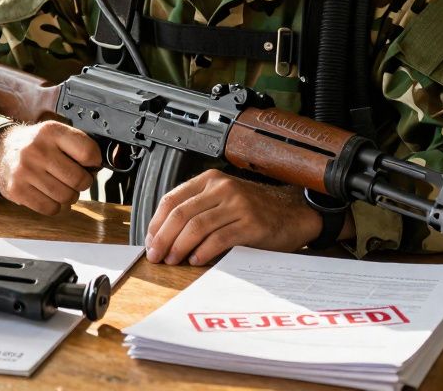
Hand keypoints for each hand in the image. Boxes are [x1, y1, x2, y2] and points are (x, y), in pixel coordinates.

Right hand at [0, 121, 101, 215]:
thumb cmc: (34, 144)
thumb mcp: (54, 133)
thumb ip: (77, 145)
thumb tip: (99, 166)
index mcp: (51, 131)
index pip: (88, 153)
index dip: (94, 162)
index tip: (90, 164)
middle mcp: (37, 150)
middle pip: (79, 180)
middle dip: (83, 183)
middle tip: (76, 180)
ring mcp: (25, 171)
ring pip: (66, 197)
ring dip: (69, 196)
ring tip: (62, 187)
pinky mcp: (17, 190)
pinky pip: (50, 208)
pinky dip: (55, 206)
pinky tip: (50, 195)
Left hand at [144, 169, 335, 265]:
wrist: (293, 214)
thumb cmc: (254, 211)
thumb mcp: (222, 201)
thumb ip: (197, 210)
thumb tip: (163, 236)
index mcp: (210, 181)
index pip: (172, 199)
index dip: (156, 223)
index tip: (150, 242)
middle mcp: (222, 189)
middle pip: (180, 214)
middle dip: (163, 238)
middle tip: (156, 256)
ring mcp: (238, 205)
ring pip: (197, 226)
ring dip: (179, 247)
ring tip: (173, 260)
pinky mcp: (251, 224)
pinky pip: (220, 238)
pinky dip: (203, 251)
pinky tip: (196, 260)